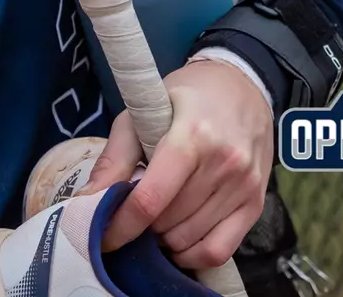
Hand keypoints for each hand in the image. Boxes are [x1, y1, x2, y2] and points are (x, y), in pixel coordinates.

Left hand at [78, 58, 272, 268]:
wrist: (242, 86)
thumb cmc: (184, 97)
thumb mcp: (142, 112)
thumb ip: (114, 158)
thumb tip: (86, 200)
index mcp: (192, 136)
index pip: (151, 199)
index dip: (121, 226)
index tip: (100, 237)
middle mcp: (224, 164)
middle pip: (168, 223)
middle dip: (141, 227)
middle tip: (131, 213)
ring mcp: (244, 187)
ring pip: (189, 241)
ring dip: (163, 240)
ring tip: (154, 220)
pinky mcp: (256, 205)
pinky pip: (219, 251)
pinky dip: (192, 255)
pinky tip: (178, 239)